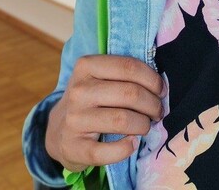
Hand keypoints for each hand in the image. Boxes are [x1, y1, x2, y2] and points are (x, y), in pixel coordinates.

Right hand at [45, 55, 165, 172]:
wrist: (58, 131)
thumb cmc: (89, 100)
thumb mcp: (98, 77)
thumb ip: (124, 74)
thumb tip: (160, 83)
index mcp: (86, 66)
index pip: (129, 67)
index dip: (152, 79)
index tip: (160, 90)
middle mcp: (78, 91)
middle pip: (131, 94)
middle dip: (153, 104)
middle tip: (157, 111)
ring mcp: (74, 119)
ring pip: (123, 120)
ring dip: (143, 125)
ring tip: (145, 126)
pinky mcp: (74, 147)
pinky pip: (109, 151)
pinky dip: (127, 148)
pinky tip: (132, 143)